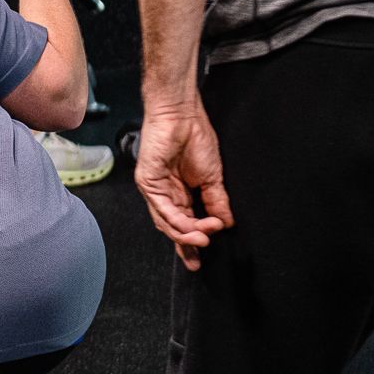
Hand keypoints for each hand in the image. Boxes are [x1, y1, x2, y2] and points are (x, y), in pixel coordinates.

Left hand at [135, 98, 233, 271]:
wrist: (183, 114)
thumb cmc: (196, 137)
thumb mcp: (213, 177)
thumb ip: (216, 201)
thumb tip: (226, 224)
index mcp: (180, 193)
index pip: (185, 224)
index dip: (192, 242)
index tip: (201, 258)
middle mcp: (166, 194)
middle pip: (173, 228)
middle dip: (188, 243)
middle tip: (203, 252)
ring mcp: (155, 189)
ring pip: (167, 222)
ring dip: (187, 233)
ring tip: (205, 237)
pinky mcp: (148, 181)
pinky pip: (162, 208)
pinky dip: (178, 219)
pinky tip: (193, 225)